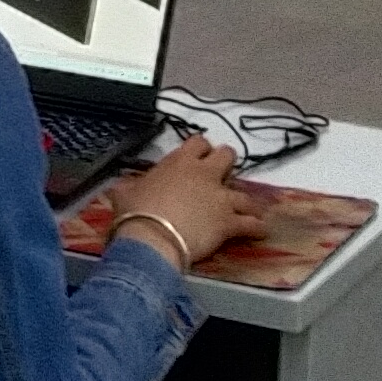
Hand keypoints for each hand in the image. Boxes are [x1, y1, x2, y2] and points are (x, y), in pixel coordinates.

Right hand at [106, 135, 261, 269]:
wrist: (152, 238)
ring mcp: (220, 198)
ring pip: (245, 193)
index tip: (199, 156)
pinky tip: (261, 230)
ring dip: (247, 202)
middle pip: (228, 156)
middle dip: (227, 164)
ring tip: (250, 209)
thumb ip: (129, 187)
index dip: (201, 149)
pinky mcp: (229, 222)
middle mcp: (205, 174)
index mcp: (179, 162)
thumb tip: (120, 188)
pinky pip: (250, 224)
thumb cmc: (135, 212)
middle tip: (222, 176)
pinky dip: (256, 227)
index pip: (198, 142)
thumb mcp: (125, 193)